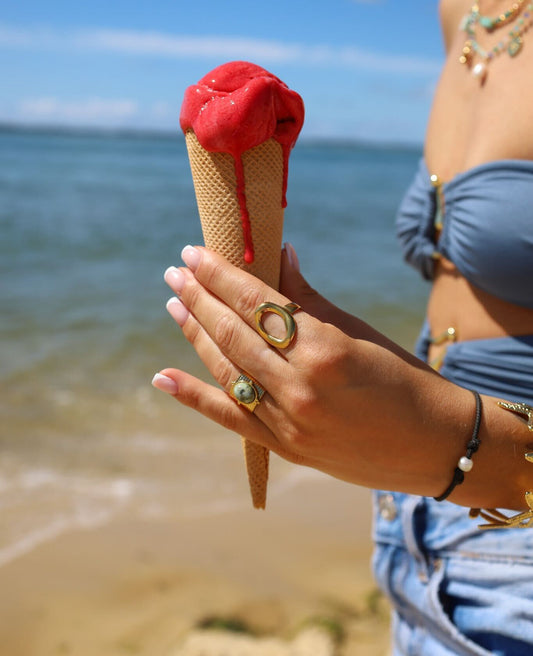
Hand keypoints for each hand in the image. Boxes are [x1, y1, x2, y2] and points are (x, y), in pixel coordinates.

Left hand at [152, 245, 473, 496]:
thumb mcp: (359, 331)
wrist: (435, 445)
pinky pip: (231, 418)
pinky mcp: (286, 450)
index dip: (222, 276)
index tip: (194, 253)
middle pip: (235, 333)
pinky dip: (194, 397)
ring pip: (227, 370)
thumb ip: (310, 299)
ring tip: (173, 304)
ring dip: (195, 334)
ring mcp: (289, 423)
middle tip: (174, 272)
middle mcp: (300, 386)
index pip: (258, 303)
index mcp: (324, 349)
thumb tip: (278, 257)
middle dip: (200, 298)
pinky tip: (162, 377)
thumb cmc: (404, 377)